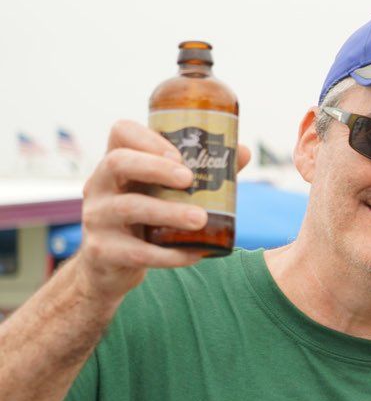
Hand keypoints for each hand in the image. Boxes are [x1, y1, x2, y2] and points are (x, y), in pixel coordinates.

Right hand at [75, 121, 251, 304]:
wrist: (108, 268)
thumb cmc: (144, 221)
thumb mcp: (163, 194)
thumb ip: (201, 173)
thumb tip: (243, 152)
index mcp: (116, 165)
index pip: (121, 132)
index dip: (148, 138)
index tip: (180, 154)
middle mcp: (99, 185)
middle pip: (117, 162)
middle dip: (156, 168)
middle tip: (189, 179)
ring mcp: (97, 218)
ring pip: (128, 208)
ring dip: (168, 212)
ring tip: (200, 219)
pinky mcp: (102, 251)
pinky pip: (137, 251)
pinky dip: (168, 254)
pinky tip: (193, 254)